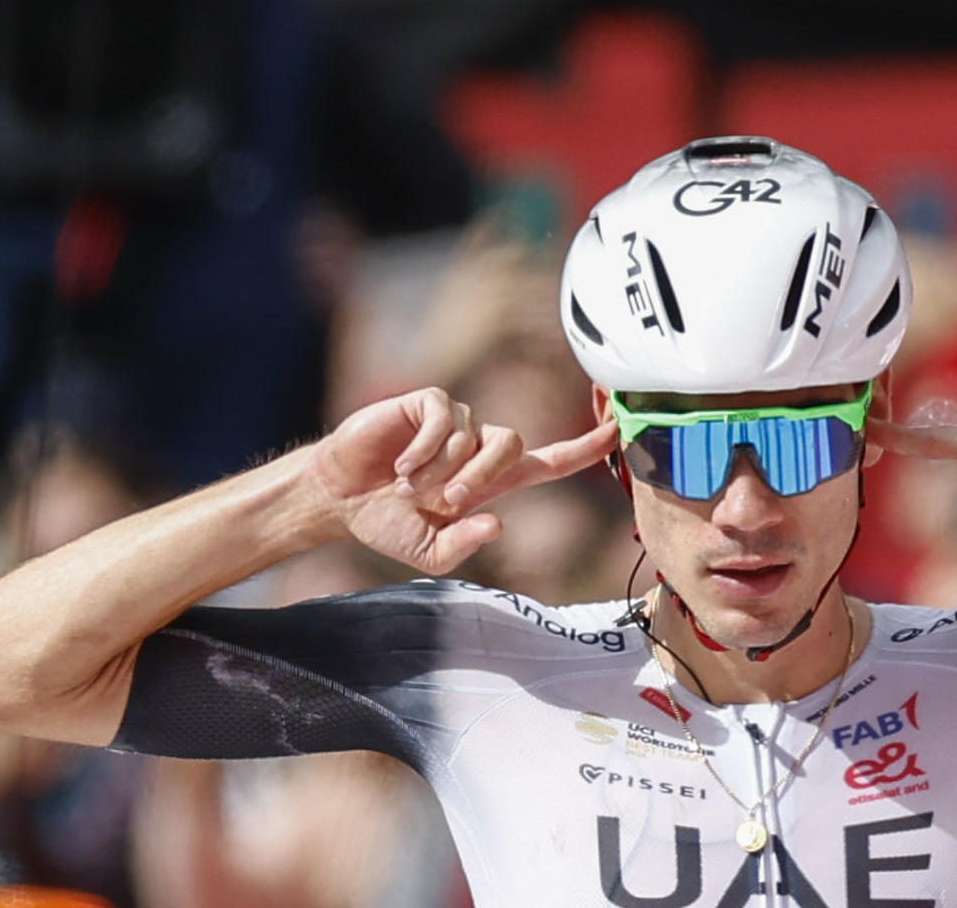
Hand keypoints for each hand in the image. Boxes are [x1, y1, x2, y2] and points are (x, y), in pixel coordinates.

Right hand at [314, 388, 616, 575]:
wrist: (339, 499)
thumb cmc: (388, 522)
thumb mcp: (427, 552)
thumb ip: (462, 546)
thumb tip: (496, 525)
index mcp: (493, 480)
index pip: (551, 461)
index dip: (585, 447)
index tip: (618, 428)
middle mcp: (480, 445)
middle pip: (513, 445)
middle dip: (480, 477)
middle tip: (443, 501)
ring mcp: (456, 422)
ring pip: (473, 436)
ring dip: (439, 470)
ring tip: (406, 486)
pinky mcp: (427, 404)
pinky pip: (444, 417)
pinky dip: (423, 448)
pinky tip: (398, 466)